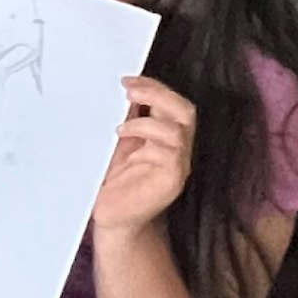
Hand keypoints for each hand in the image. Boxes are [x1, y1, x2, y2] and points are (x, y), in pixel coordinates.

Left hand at [92, 76, 194, 234]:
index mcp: (166, 136)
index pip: (172, 103)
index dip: (154, 87)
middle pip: (185, 111)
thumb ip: (125, 121)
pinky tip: (125, 144)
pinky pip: (170, 153)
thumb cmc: (112, 183)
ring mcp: (179, 164)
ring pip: (179, 129)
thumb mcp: (117, 145)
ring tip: (120, 128)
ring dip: (147, 121)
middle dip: (158, 94)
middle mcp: (178, 148)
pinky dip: (148, 142)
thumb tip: (120, 92)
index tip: (126, 80)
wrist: (112, 218)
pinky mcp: (173, 180)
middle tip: (129, 89)